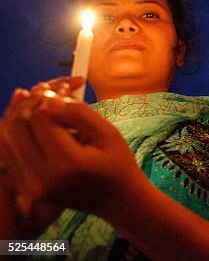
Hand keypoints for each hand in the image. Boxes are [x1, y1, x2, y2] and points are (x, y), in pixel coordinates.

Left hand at [2, 88, 149, 220]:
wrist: (117, 198)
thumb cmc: (118, 163)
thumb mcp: (108, 132)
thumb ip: (78, 112)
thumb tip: (47, 97)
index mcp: (67, 163)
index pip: (41, 118)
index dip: (49, 97)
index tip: (65, 88)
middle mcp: (42, 177)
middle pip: (17, 127)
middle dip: (31, 104)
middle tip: (49, 93)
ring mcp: (31, 185)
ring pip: (8, 138)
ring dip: (21, 116)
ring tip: (42, 105)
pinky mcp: (27, 187)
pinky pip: (11, 152)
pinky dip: (20, 133)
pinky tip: (35, 122)